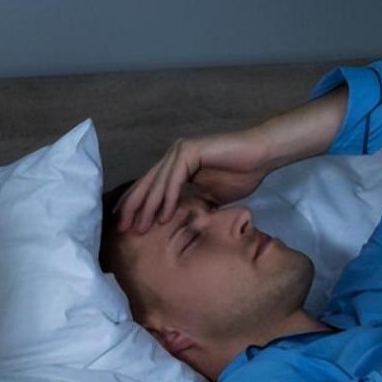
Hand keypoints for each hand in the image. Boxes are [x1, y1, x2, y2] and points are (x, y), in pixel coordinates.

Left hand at [115, 127, 271, 232]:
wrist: (260, 156)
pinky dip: (168, 198)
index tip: (126, 226)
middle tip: (121, 229)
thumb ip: (194, 204)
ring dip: (147, 207)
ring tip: (138, 227)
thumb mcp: (212, 196)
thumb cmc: (241, 173)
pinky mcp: (189, 151)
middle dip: (132, 208)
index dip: (137, 206)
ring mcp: (180, 151)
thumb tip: (186, 222)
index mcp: (176, 165)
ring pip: (158, 183)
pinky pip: (175, 179)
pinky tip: (163, 216)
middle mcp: (173, 156)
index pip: (151, 187)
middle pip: (146, 184)